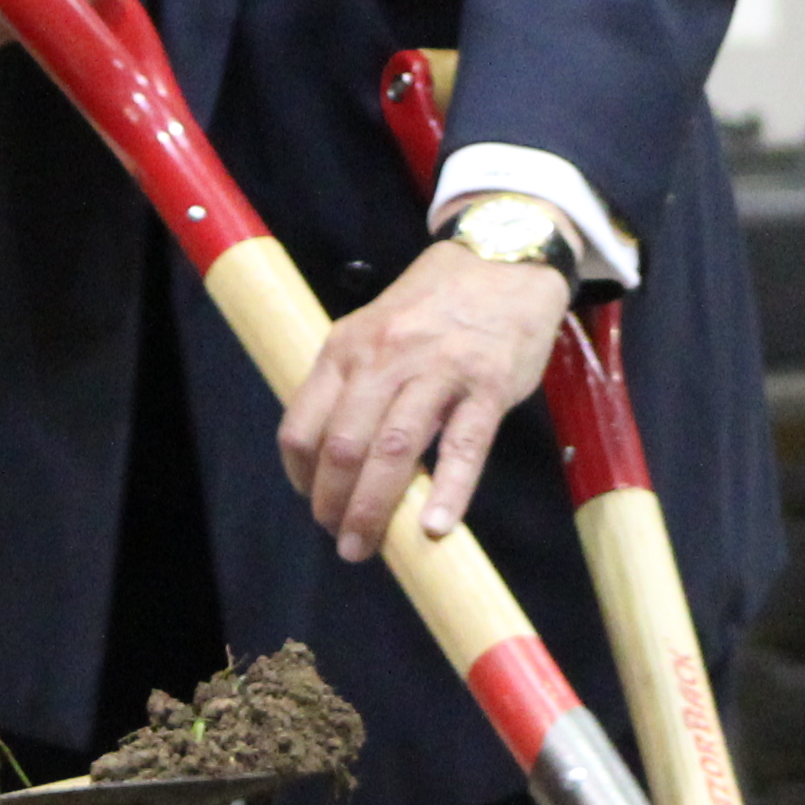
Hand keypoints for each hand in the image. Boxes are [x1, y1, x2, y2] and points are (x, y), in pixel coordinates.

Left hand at [277, 238, 569, 562]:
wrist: (503, 258)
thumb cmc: (435, 304)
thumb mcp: (376, 328)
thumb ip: (355, 380)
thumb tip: (336, 453)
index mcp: (347, 346)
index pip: (303, 423)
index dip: (301, 475)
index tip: (312, 500)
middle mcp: (384, 357)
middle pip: (342, 444)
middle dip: (333, 503)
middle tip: (342, 541)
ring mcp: (437, 370)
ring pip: (393, 449)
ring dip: (373, 508)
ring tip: (366, 546)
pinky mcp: (488, 385)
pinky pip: (463, 446)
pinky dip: (447, 491)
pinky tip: (436, 528)